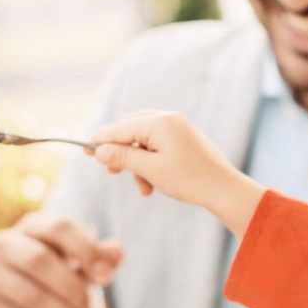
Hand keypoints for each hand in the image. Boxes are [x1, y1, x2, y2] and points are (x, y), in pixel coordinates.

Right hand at [0, 212, 122, 307]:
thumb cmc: (54, 276)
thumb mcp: (78, 262)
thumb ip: (98, 256)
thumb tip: (116, 253)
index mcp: (33, 226)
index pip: (59, 227)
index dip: (85, 250)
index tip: (107, 277)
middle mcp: (6, 245)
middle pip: (39, 261)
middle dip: (75, 288)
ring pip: (34, 298)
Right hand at [89, 111, 264, 236]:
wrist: (224, 189)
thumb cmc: (189, 179)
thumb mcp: (150, 170)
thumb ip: (122, 157)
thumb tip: (99, 151)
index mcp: (159, 122)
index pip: (120, 128)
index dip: (100, 140)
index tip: (83, 149)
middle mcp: (168, 118)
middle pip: (130, 129)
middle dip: (120, 153)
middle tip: (111, 172)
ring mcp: (177, 127)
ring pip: (143, 140)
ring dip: (136, 163)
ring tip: (142, 188)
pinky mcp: (183, 138)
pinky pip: (156, 145)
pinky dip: (150, 163)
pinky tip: (152, 184)